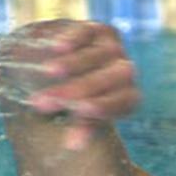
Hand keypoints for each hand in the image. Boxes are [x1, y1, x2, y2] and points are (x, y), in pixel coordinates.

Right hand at [0, 19, 139, 149]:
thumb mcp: (81, 116)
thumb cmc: (77, 102)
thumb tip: (72, 146)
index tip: (81, 110)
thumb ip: (81, 128)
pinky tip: (57, 47)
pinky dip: (73, 39)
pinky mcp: (98, 30)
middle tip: (49, 98)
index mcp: (128, 97)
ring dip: (72, 64)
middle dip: (78, 89)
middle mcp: (125, 71)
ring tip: (47, 72)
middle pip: (107, 79)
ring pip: (95, 56)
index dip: (104, 105)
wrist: (70, 68)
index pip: (122, 102)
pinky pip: (87, 33)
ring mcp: (113, 48)